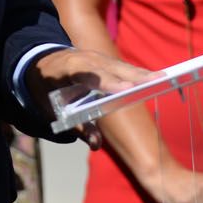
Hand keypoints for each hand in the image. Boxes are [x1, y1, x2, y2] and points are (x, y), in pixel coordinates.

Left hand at [30, 47, 155, 148]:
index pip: (85, 73)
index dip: (105, 81)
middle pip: (109, 68)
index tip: (124, 90)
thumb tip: (96, 145)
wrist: (40, 63)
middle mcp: (83, 59)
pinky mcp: (104, 60)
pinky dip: (138, 72)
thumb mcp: (51, 108)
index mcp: (65, 69)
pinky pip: (122, 67)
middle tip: (154, 83)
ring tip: (162, 80)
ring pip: (120, 66)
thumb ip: (75, 126)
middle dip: (131, 77)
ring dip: (140, 74)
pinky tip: (155, 78)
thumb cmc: (45, 88)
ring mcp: (95, 57)